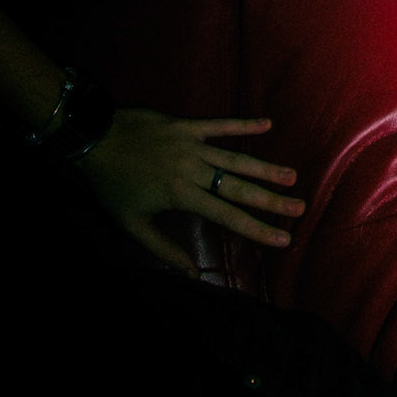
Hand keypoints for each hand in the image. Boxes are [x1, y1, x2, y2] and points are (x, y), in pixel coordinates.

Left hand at [78, 109, 304, 271]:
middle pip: (240, 187)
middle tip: (300, 206)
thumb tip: (191, 273)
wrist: (95, 140)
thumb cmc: (113, 186)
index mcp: (182, 196)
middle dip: (272, 199)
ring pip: (236, 158)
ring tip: (291, 175)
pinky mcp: (187, 125)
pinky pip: (220, 125)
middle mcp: (193, 170)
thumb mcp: (131, 223)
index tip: (284, 238)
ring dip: (265, 166)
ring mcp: (193, 145)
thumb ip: (163, 248)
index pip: (227, 216)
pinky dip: (243, 124)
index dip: (257, 229)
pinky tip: (267, 123)